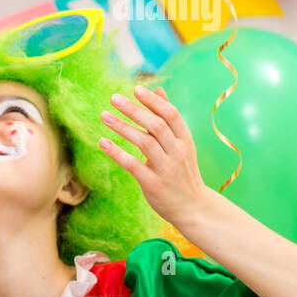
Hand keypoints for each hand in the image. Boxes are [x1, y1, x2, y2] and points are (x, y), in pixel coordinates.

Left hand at [98, 84, 214, 226]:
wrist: (193, 207)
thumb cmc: (182, 171)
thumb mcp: (181, 143)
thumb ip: (168, 118)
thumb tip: (159, 89)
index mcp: (184, 140)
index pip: (171, 115)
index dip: (154, 101)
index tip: (136, 89)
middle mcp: (177, 152)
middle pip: (156, 126)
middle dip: (134, 110)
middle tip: (113, 98)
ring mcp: (166, 168)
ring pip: (144, 142)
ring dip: (123, 127)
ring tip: (104, 115)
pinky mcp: (153, 183)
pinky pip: (133, 165)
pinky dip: (117, 153)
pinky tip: (102, 142)